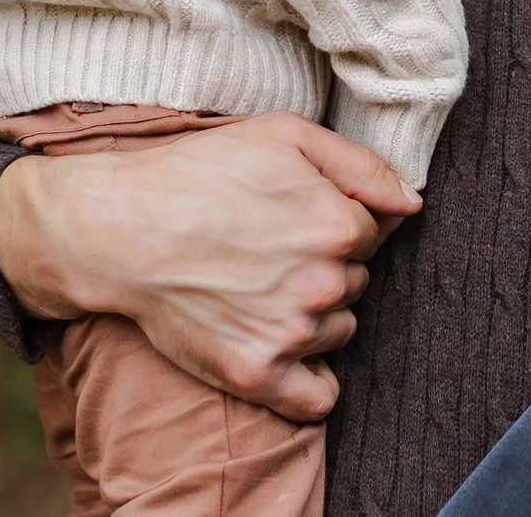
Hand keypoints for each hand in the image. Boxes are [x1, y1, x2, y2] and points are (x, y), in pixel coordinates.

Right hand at [0, 111, 418, 421]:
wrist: (119, 227)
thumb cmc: (199, 171)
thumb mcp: (284, 135)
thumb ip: (360, 165)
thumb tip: (411, 203)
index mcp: (338, 224)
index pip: (373, 231)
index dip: (337, 218)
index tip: (294, 214)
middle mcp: (324, 283)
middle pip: (357, 281)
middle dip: (326, 266)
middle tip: (269, 248)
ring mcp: (291, 333)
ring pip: (339, 330)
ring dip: (314, 314)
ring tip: (258, 285)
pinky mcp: (257, 374)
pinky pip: (319, 396)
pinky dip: (310, 380)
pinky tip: (281, 347)